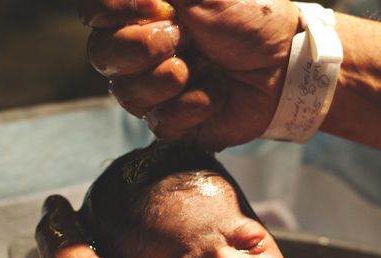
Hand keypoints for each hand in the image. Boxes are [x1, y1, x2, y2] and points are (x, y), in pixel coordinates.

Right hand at [83, 0, 298, 149]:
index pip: (94, 12)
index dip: (112, 10)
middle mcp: (142, 53)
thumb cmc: (250, 21)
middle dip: (142, 46)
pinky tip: (216, 94)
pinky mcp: (176, 123)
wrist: (286, 65)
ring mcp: (157, 90)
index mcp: (143, 15)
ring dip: (168, 78)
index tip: (156, 6)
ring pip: (126, 93)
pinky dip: (194, 105)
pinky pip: (161, 121)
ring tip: (199, 68)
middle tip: (183, 39)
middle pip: (102, 54)